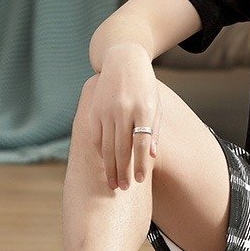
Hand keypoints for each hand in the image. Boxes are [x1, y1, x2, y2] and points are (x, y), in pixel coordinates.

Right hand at [87, 45, 162, 190]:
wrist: (124, 61)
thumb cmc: (145, 87)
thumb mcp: (155, 105)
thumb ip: (154, 130)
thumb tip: (152, 156)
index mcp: (143, 109)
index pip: (142, 143)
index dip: (141, 163)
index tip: (141, 180)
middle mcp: (123, 110)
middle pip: (122, 148)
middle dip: (123, 171)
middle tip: (125, 188)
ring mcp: (106, 110)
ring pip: (106, 146)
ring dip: (109, 167)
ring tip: (113, 183)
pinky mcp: (94, 110)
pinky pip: (96, 136)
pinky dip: (99, 153)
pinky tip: (103, 165)